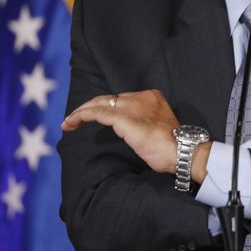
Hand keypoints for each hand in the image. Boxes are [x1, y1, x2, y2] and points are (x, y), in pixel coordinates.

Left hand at [62, 89, 179, 172]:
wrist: (182, 152)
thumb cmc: (173, 148)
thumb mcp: (157, 129)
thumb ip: (142, 123)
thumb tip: (126, 131)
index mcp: (151, 97)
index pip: (120, 99)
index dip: (103, 108)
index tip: (92, 119)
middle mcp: (141, 97)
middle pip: (108, 99)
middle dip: (88, 108)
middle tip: (73, 120)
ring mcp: (133, 106)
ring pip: (99, 103)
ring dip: (80, 113)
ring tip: (68, 123)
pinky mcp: (125, 117)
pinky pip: (97, 113)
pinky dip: (82, 116)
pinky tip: (73, 123)